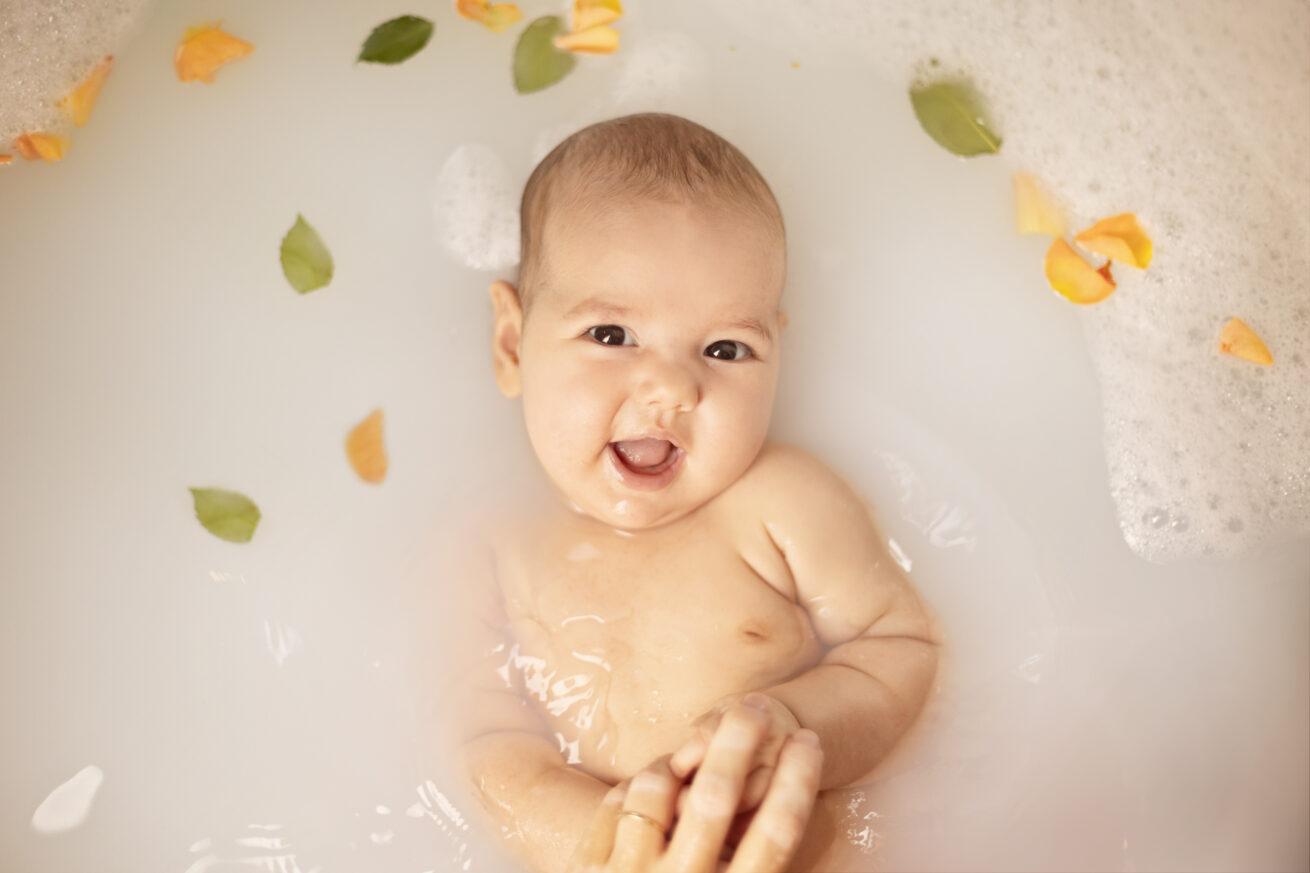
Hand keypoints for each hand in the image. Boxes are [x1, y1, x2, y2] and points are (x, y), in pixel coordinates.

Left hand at [567, 701, 822, 872]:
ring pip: (655, 792)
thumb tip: (804, 825)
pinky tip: (646, 785)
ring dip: (672, 765)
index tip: (808, 739)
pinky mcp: (585, 869)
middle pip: (717, 798)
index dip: (795, 783)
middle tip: (755, 706)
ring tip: (686, 757)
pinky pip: (613, 805)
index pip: (774, 836)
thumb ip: (752, 864)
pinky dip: (631, 787)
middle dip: (739, 743)